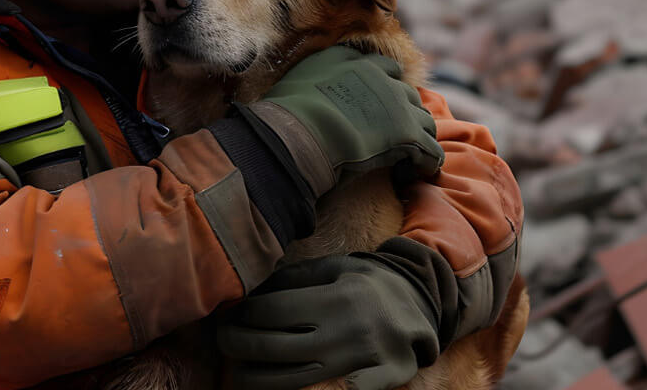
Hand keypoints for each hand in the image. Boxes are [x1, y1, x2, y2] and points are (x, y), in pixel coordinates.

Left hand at [217, 247, 445, 389]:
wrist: (422, 303)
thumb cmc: (366, 283)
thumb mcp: (334, 268)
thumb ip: (293, 279)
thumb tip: (250, 293)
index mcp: (335, 299)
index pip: (272, 312)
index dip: (242, 315)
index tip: (229, 315)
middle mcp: (346, 332)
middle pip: (274, 347)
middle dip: (238, 345)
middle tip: (224, 341)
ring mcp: (362, 363)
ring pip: (292, 382)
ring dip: (256, 379)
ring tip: (239, 371)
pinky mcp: (379, 382)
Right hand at [244, 45, 441, 199]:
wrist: (296, 137)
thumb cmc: (282, 118)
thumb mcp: (291, 86)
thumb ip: (306, 84)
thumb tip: (297, 97)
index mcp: (348, 60)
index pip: (381, 68)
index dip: (382, 88)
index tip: (376, 108)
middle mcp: (377, 74)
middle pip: (405, 92)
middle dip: (402, 112)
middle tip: (391, 136)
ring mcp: (396, 102)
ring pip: (423, 120)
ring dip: (417, 137)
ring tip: (405, 159)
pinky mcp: (408, 134)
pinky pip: (430, 151)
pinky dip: (426, 163)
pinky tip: (414, 174)